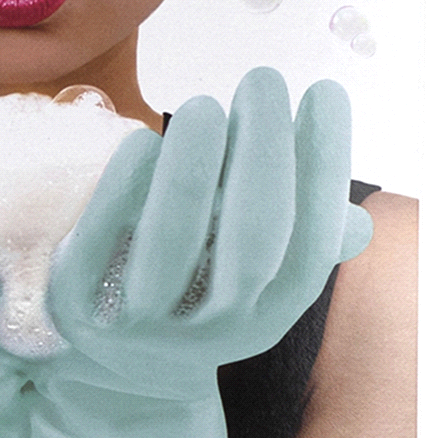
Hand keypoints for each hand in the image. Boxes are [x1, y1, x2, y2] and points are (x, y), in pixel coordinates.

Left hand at [45, 67, 371, 398]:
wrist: (109, 358)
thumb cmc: (195, 288)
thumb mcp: (249, 277)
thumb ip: (296, 242)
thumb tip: (358, 222)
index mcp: (267, 318)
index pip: (312, 244)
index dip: (326, 168)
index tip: (325, 91)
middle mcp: (211, 332)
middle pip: (252, 242)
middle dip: (264, 152)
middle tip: (264, 79)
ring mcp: (142, 323)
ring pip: (174, 242)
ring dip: (193, 166)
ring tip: (204, 104)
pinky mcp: (79, 305)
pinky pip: (102, 242)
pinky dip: (124, 188)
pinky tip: (142, 140)